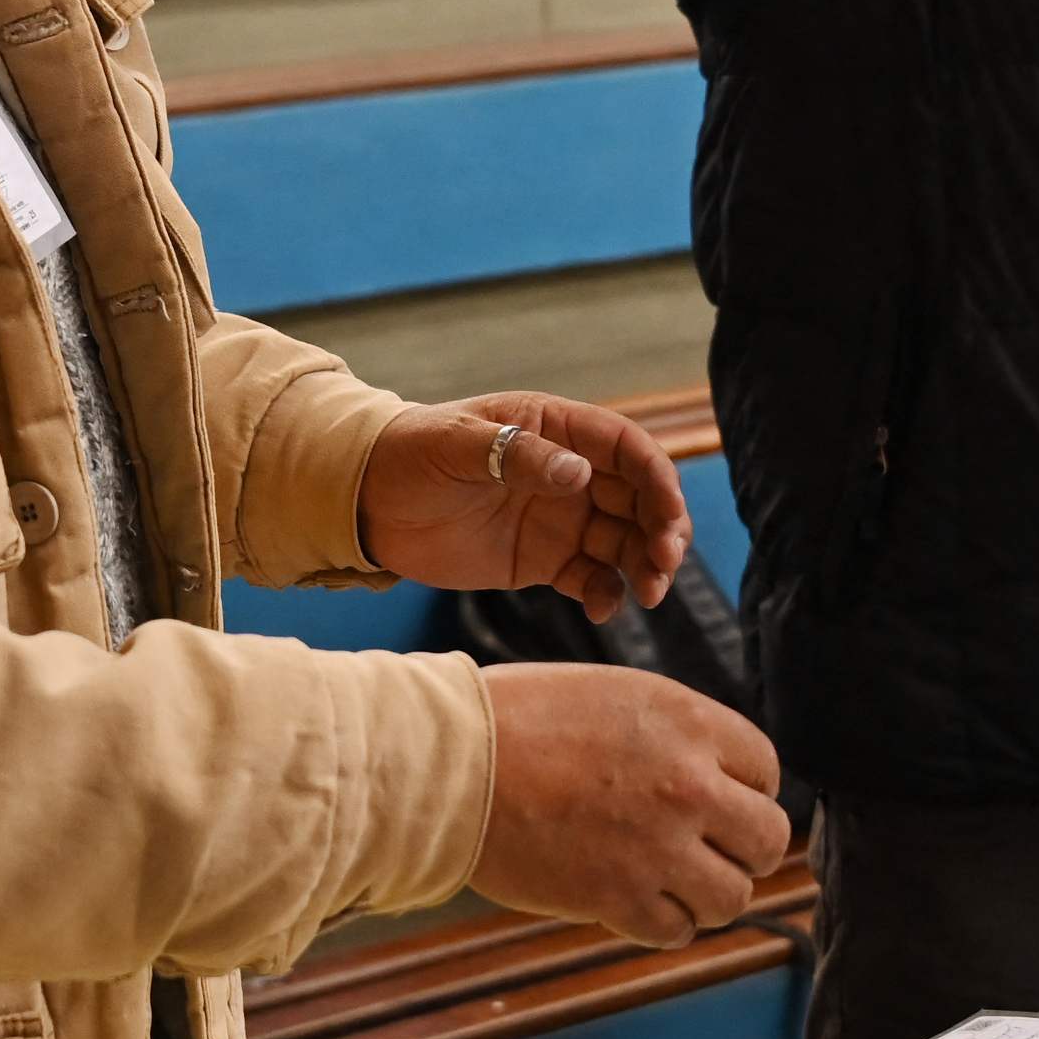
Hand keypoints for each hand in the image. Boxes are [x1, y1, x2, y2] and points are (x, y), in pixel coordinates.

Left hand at [362, 396, 697, 618]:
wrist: (368, 502)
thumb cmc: (410, 454)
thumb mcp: (456, 445)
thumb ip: (517, 456)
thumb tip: (580, 473)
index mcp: (556, 429)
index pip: (626, 447)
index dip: (657, 477)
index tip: (669, 514)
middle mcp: (570, 474)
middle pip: (639, 498)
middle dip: (663, 529)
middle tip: (664, 564)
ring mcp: (561, 519)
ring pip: (625, 542)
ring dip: (646, 566)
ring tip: (648, 593)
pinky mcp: (544, 561)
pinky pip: (591, 578)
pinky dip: (606, 594)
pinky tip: (603, 609)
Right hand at [473, 662, 792, 947]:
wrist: (449, 763)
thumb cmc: (516, 719)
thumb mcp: (615, 697)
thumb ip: (675, 735)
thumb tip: (712, 775)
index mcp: (690, 723)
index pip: (767, 772)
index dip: (745, 792)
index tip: (719, 803)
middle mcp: (689, 786)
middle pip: (770, 841)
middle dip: (744, 850)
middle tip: (709, 851)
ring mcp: (658, 848)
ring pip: (732, 897)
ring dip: (707, 894)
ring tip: (670, 881)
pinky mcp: (619, 899)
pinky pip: (676, 931)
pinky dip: (662, 923)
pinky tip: (631, 901)